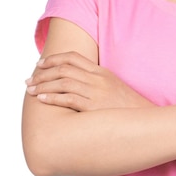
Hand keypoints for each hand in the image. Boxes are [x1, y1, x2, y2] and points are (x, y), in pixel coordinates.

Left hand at [25, 51, 152, 110]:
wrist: (145, 118)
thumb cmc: (127, 107)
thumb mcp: (114, 87)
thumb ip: (96, 81)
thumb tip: (77, 83)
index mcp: (102, 72)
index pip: (73, 58)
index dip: (53, 59)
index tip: (40, 65)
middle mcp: (98, 79)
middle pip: (63, 69)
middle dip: (42, 74)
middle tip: (29, 81)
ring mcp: (97, 92)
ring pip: (63, 82)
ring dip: (44, 85)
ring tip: (31, 91)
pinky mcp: (94, 107)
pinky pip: (69, 99)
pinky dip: (53, 97)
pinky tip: (43, 99)